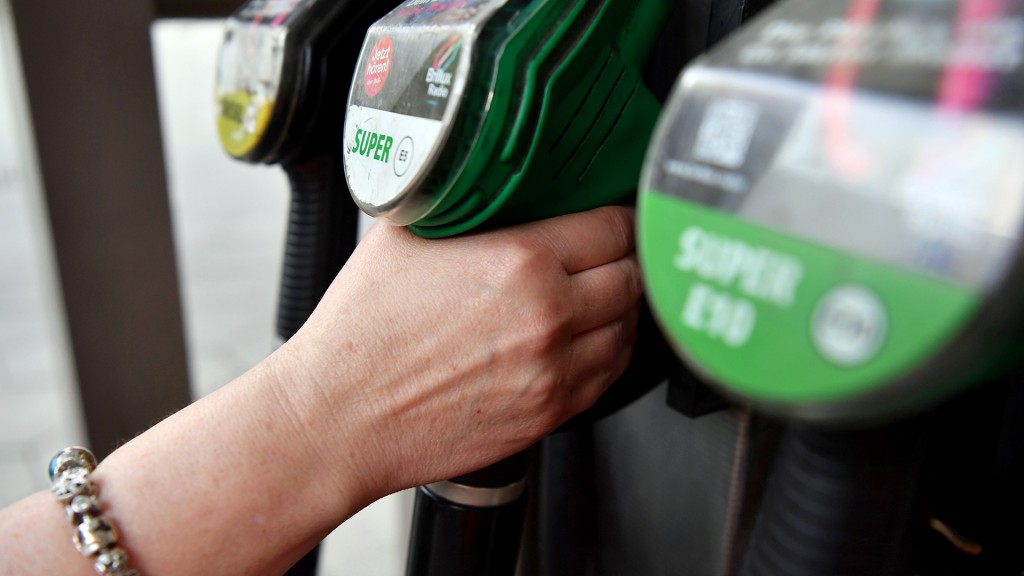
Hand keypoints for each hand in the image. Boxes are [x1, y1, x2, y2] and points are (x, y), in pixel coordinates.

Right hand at [278, 205, 641, 496]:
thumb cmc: (363, 330)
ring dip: (622, 308)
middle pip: (632, 277)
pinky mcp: (550, 413)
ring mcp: (554, 371)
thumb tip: (488, 184)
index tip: (614, 214)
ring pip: (629, 330)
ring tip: (602, 296)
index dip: (620, 215)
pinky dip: (608, 353)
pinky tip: (588, 340)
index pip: (612, 227)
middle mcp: (549, 316)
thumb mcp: (406, 233)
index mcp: (521, 260)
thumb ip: (464, 202)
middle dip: (626, 259)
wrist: (341, 415)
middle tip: (611, 252)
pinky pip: (609, 376)